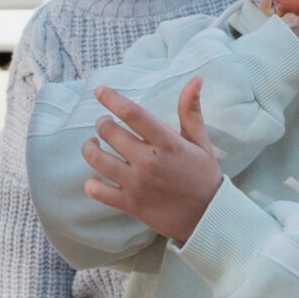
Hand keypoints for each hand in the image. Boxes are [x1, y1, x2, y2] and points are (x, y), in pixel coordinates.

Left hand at [81, 78, 221, 244]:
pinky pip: (97, 191)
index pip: (133, 113)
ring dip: (90, 148)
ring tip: (93, 144)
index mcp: (167, 143)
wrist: (208, 218)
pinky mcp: (130, 204)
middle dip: (102, 123)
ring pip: (97, 159)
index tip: (100, 90)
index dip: (112, 98)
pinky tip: (97, 176)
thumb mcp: (200, 142)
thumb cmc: (203, 176)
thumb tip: (196, 79)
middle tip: (104, 123)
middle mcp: (149, 161)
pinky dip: (91, 183)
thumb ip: (191, 111)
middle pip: (109, 132)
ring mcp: (137, 184)